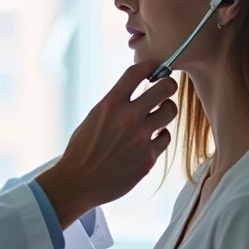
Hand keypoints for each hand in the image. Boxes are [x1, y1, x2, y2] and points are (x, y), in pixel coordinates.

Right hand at [36, 62, 177, 227]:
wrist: (78, 182)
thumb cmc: (83, 149)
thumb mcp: (94, 117)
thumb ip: (116, 103)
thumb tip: (137, 90)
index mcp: (110, 104)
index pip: (138, 72)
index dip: (150, 66)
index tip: (154, 68)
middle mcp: (127, 118)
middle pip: (165, 88)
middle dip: (167, 85)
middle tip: (165, 89)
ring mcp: (141, 138)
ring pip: (170, 111)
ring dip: (166, 110)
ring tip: (157, 115)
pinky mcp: (148, 158)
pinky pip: (166, 137)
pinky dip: (160, 135)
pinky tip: (150, 138)